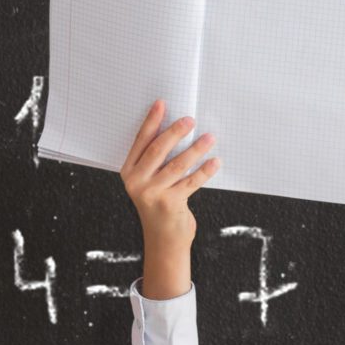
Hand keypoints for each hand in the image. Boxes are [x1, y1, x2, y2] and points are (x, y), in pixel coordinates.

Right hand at [120, 100, 219, 295]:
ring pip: (177, 165)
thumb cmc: (160, 204)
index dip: (152, 121)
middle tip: (190, 120)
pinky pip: (191, 182)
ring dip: (196, 150)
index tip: (162, 104)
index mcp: (129, 172)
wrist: (163, 240)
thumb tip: (178, 130)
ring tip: (210, 138)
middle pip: (158, 150)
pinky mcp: (171, 204)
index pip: (141, 141)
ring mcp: (153, 194)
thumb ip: (157, 161)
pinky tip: (215, 162)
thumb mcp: (151, 181)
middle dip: (175, 132)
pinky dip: (205, 171)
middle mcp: (137, 182)